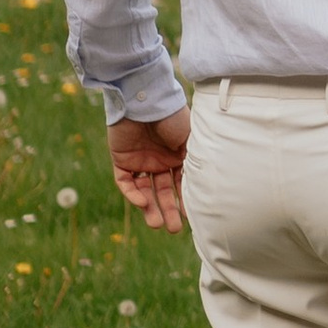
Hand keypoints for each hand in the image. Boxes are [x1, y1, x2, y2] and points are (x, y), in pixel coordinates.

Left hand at [110, 108, 191, 230]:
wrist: (145, 98)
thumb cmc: (172, 116)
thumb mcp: (191, 140)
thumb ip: (196, 162)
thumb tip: (206, 187)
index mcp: (178, 155)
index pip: (182, 184)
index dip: (186, 200)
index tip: (192, 216)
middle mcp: (160, 160)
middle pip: (164, 191)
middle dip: (169, 210)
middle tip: (174, 229)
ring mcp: (140, 161)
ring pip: (145, 191)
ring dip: (150, 208)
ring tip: (156, 225)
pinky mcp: (121, 160)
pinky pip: (126, 182)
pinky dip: (132, 194)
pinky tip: (142, 202)